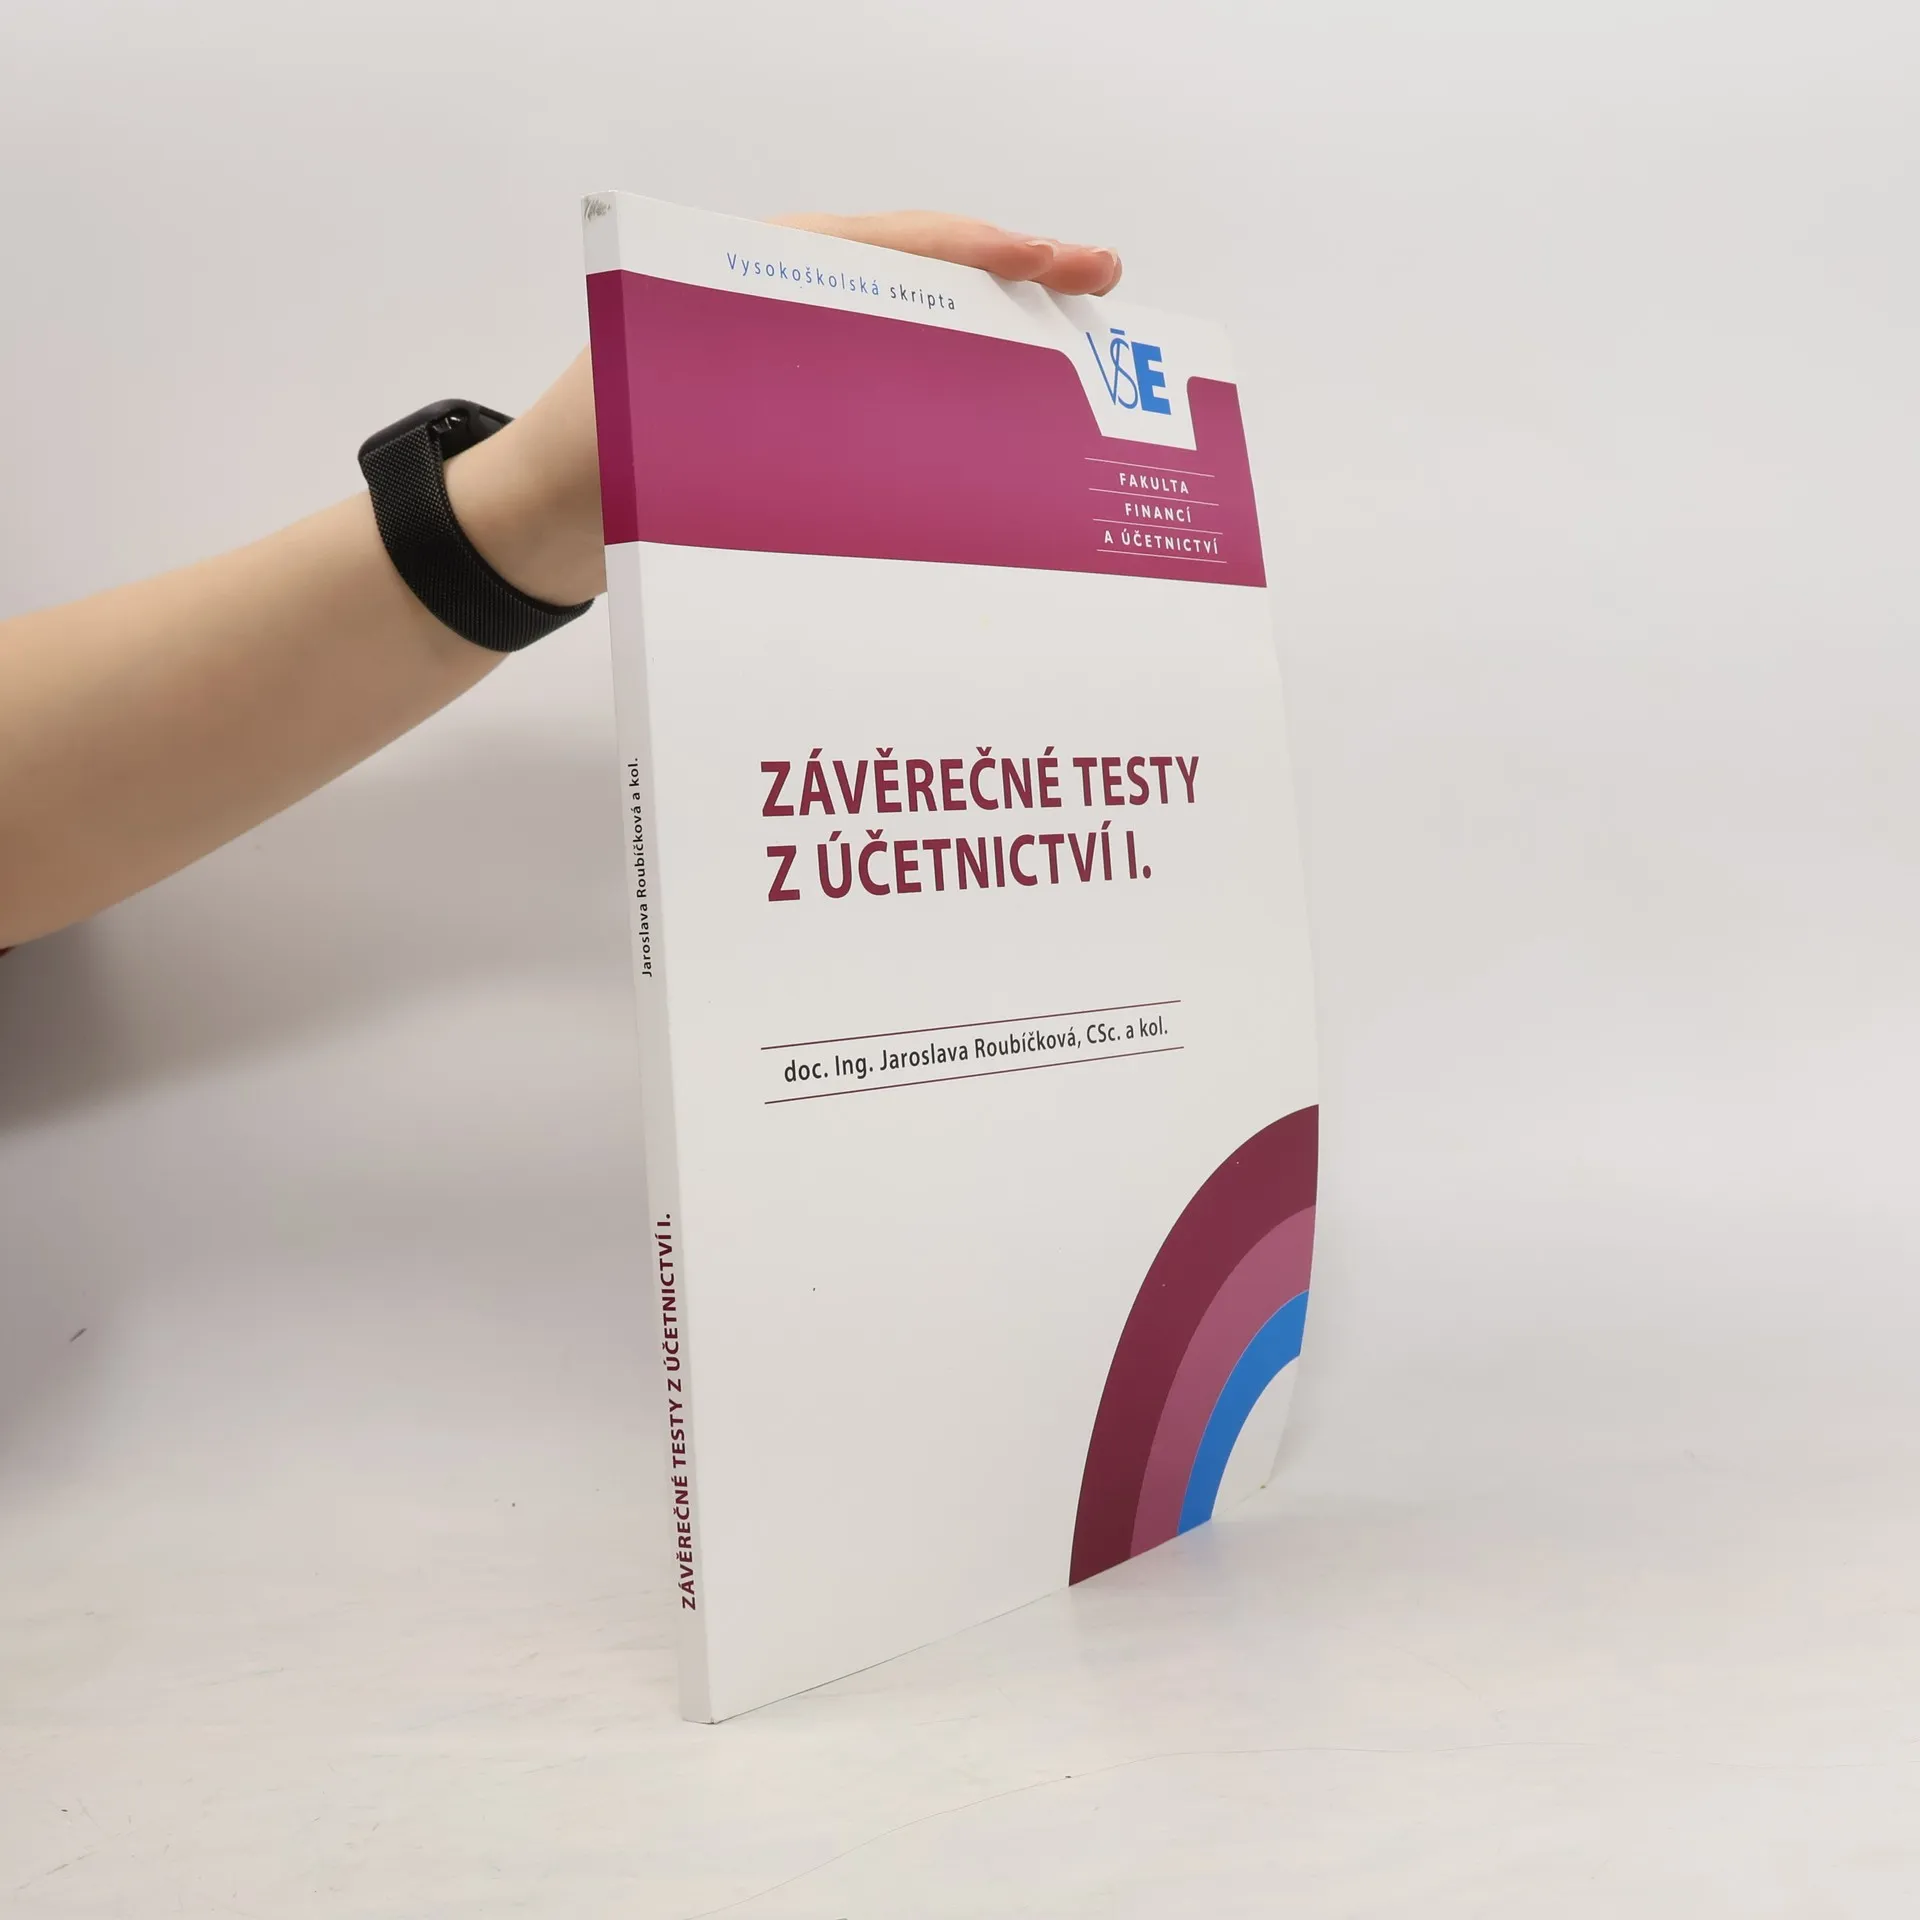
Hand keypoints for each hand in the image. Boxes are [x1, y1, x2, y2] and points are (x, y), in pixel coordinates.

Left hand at [446, 212, 1122, 608]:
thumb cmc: (585, 466)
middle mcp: (788, 312)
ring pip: (917, 341)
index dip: (981, 250)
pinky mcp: (799, 425)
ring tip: (1078, 365)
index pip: (891, 245)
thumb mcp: (657, 425)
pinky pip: (891, 400)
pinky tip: (1004, 436)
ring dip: (995, 346)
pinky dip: (953, 405)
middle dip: (1016, 282)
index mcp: (757, 282)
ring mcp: (798, 367)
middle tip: (1105, 289)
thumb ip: (742, 410)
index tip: (1060, 262)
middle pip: (923, 280)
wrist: (534, 526)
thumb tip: (842, 424)